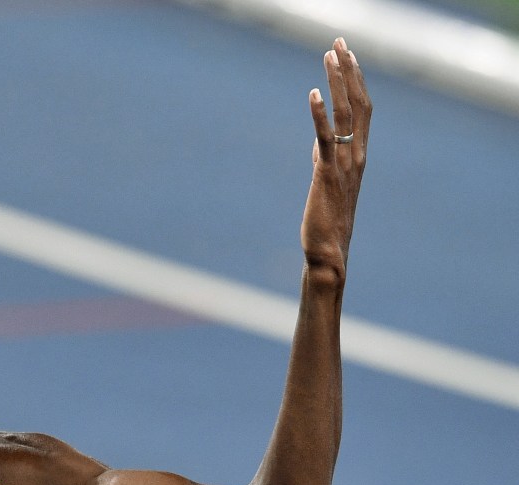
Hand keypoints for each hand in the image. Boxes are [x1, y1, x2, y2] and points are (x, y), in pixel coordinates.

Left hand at [301, 37, 371, 285]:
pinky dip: (319, 115)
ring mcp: (343, 164)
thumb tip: (316, 143)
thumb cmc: (327, 219)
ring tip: (329, 55)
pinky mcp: (325, 174)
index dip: (356, 80)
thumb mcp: (326, 182)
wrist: (328, 251)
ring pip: (346, 115)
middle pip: (359, 103)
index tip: (347, 54)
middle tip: (338, 42)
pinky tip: (311, 94)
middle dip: (348, 71)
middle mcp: (356, 155)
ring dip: (337, 83)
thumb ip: (324, 159)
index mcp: (358, 155)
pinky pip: (324, 139)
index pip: (363, 109)